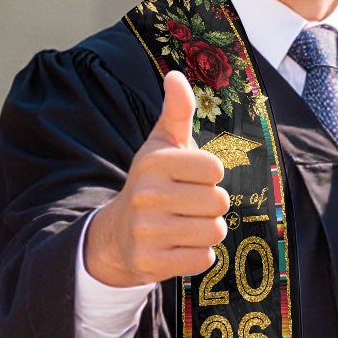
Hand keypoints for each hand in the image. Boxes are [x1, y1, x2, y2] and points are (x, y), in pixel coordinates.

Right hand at [81, 71, 229, 287]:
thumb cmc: (152, 183)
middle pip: (219, 202)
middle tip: (190, 205)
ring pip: (214, 232)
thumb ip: (177, 111)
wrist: (118, 234)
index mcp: (155, 162)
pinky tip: (179, 246)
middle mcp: (147, 195)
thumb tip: (176, 75)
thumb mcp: (162, 145)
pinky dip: (198, 255)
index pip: (214, 168)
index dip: (210, 175)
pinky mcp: (151, 262)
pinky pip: (203, 260)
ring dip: (208, 231)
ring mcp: (147, 231)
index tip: (191, 178)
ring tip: (186, 225)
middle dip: (212, 206)